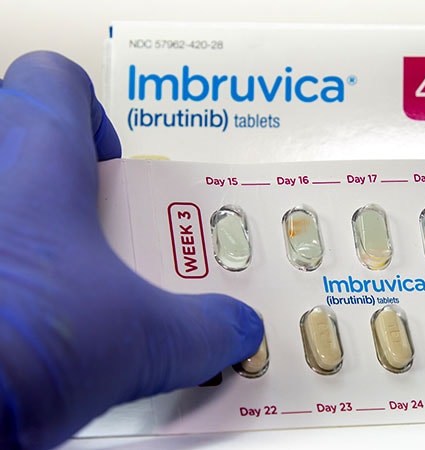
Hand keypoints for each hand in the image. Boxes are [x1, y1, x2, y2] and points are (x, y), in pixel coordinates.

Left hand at [0, 52, 263, 449]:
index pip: (54, 77)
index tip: (109, 170)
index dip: (90, 116)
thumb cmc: (18, 339)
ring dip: (15, 219)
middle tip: (83, 232)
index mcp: (34, 155)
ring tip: (44, 279)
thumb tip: (240, 331)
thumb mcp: (141, 340)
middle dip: (50, 175)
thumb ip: (205, 329)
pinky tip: (11, 314)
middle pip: (11, 131)